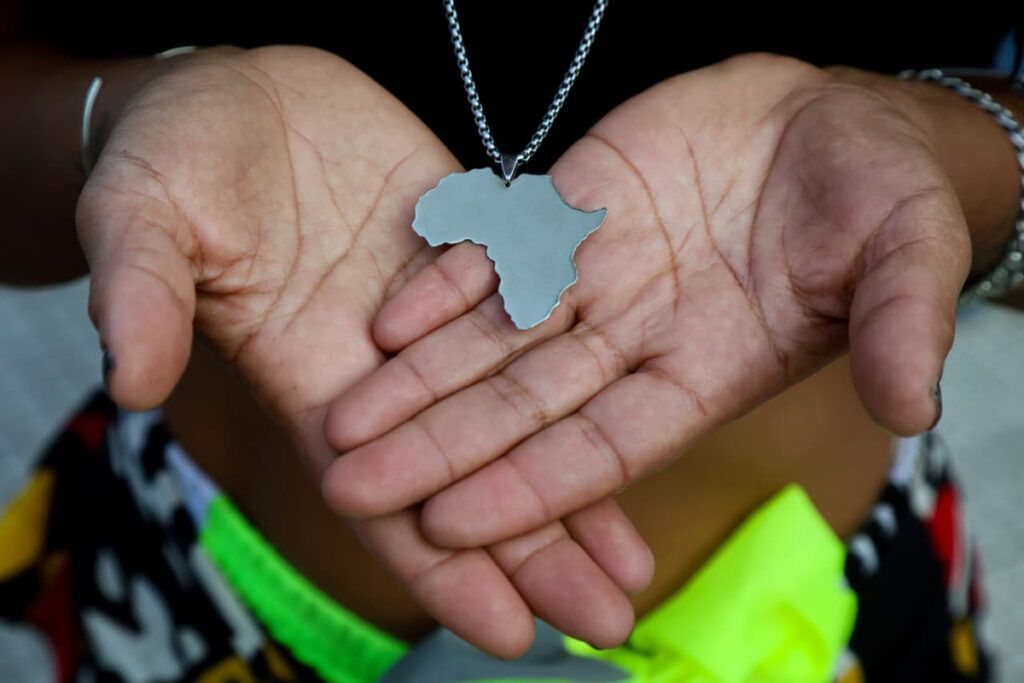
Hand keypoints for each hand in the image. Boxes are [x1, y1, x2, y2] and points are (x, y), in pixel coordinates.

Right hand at [77, 46, 650, 655]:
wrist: (231, 94)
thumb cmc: (172, 156)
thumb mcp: (144, 215)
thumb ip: (145, 293)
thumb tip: (131, 378)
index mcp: (313, 379)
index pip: (382, 497)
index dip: (438, 567)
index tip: (507, 633)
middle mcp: (390, 365)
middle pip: (473, 471)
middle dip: (536, 551)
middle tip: (607, 619)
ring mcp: (442, 308)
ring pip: (521, 404)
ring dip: (579, 478)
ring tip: (635, 554)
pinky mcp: (474, 244)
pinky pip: (543, 309)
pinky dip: (588, 358)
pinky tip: (642, 397)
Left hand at [324, 54, 967, 549]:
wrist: (839, 120)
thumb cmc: (885, 195)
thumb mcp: (905, 254)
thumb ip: (895, 324)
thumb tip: (913, 405)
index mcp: (705, 371)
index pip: (601, 448)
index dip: (527, 487)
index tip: (450, 524)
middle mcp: (635, 338)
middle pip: (521, 407)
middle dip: (437, 450)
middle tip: (352, 489)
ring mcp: (596, 275)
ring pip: (491, 341)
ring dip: (416, 382)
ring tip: (339, 421)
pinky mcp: (573, 209)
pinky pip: (497, 252)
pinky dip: (443, 283)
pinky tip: (383, 320)